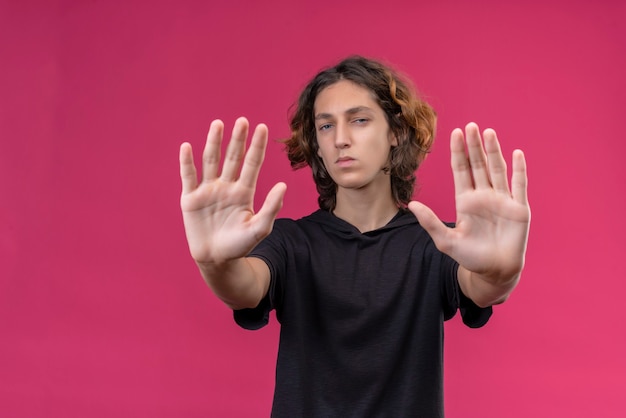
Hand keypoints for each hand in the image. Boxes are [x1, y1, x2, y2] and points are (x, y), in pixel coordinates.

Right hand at [179, 117, 285, 265]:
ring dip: (214, 143)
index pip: (252, 163)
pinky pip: (188, 177)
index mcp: (244, 191)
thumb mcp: (260, 228)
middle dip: (237, 139)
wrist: (217, 260)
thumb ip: (271, 207)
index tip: (263, 127)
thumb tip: (283, 185)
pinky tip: (187, 147)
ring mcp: (208, 191)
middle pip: (232, 157)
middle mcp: (226, 186)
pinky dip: (187, 162)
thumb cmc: (240, 245)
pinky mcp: (190, 199)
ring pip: (211, 161)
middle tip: (242, 121)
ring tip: (218, 124)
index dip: (257, 146)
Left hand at [409, 122, 529, 282]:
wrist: (494, 272)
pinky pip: (519, 185)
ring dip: (494, 152)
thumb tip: (412, 204)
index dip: (458, 152)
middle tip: (471, 126)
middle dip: (474, 146)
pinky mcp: (519, 208)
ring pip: (497, 169)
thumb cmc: (470, 257)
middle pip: (478, 165)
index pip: (461, 170)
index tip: (455, 132)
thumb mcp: (446, 241)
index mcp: (465, 200)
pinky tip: (517, 154)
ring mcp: (502, 200)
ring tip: (489, 133)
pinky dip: (519, 170)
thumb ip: (430, 222)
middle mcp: (484, 196)